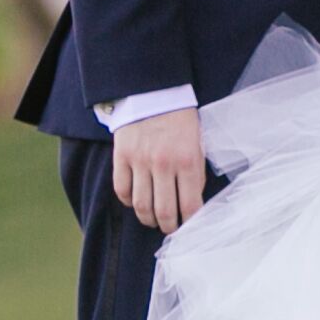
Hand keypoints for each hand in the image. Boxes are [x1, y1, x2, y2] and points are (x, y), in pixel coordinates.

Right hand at [112, 106, 208, 233]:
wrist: (154, 92)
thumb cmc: (181, 121)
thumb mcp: (198, 144)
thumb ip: (195, 174)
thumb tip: (190, 203)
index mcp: (188, 160)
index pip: (190, 206)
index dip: (190, 223)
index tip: (189, 226)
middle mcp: (164, 163)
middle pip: (164, 211)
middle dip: (168, 226)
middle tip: (170, 227)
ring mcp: (140, 160)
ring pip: (141, 205)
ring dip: (148, 218)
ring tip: (153, 219)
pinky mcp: (122, 156)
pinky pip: (122, 190)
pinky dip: (128, 201)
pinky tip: (135, 201)